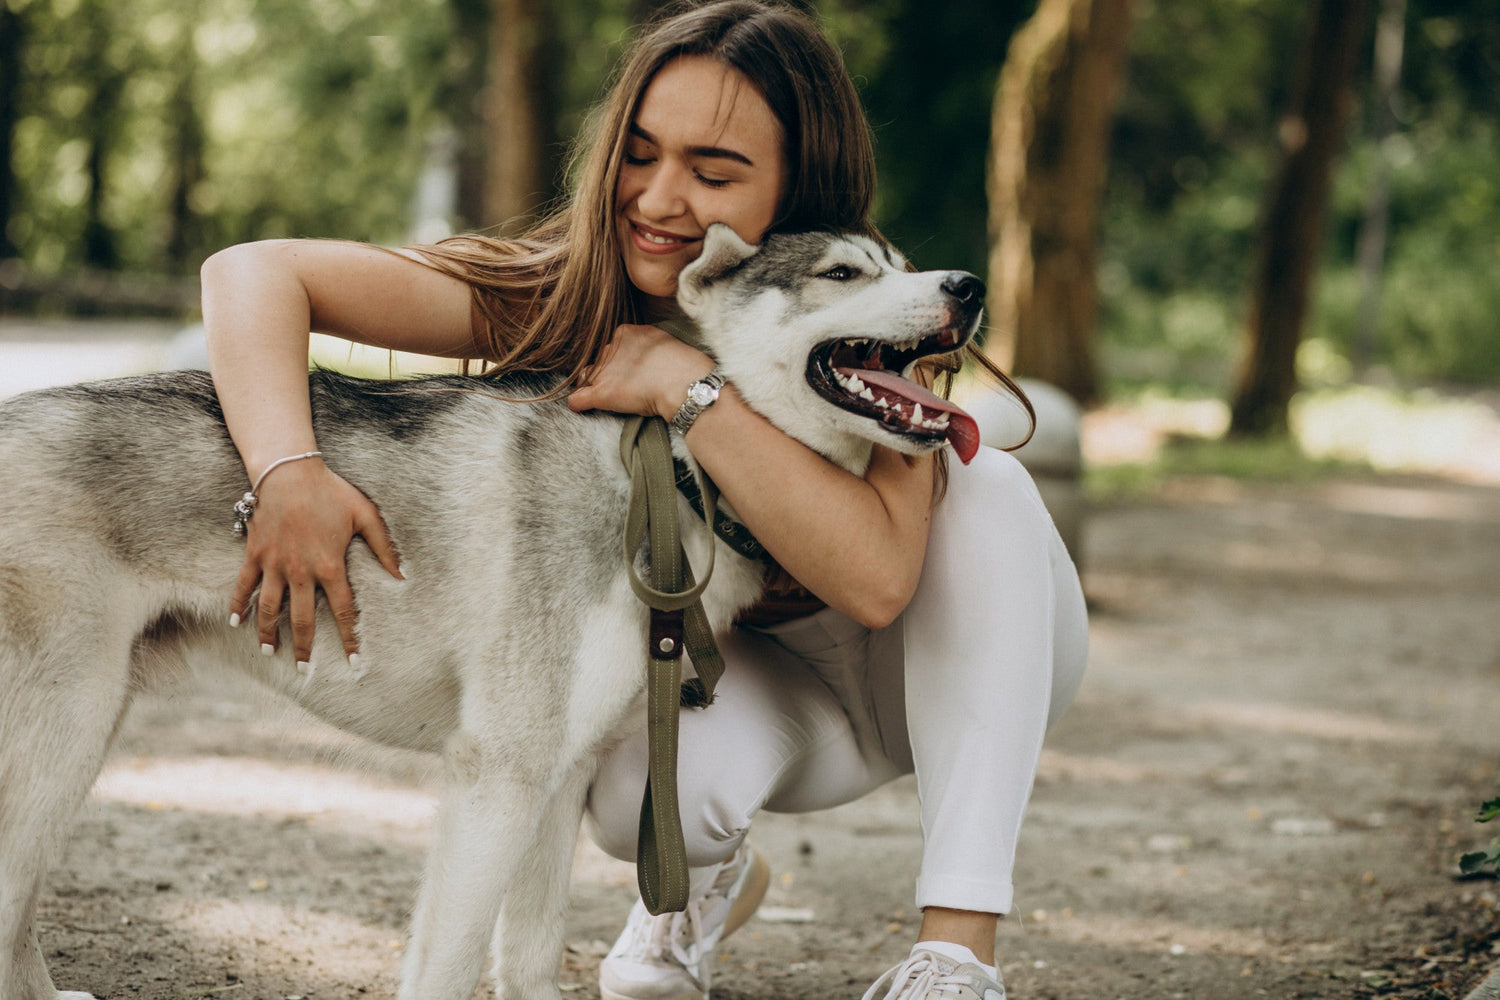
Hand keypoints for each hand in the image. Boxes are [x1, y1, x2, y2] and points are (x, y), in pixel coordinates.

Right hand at [229, 459, 402, 668]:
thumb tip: (402, 575)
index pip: (344, 612)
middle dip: (304, 647)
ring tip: (269, 652)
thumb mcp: (366, 515)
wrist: (290, 472)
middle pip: (303, 619)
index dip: (349, 638)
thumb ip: (385, 547)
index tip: (352, 661)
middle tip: (304, 670)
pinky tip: (235, 623)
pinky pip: (243, 585)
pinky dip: (237, 605)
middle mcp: (301, 571)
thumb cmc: (331, 491)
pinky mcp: (255, 554)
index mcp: (330, 566)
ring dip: (269, 633)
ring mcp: (275, 564)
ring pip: (270, 608)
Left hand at [566, 323, 712, 417]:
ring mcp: (604, 371)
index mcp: (624, 333)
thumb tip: (647, 354)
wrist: (682, 381)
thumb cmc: (682, 363)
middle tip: (625, 385)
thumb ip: (648, 344)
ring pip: (586, 377)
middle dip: (606, 372)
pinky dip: (578, 405)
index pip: (611, 347)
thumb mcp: (663, 340)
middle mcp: (610, 349)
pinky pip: (577, 399)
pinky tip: (583, 408)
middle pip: (598, 361)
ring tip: (610, 397)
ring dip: (594, 386)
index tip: (631, 371)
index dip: (619, 361)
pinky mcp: (601, 393)